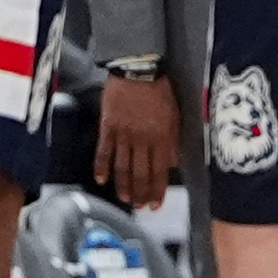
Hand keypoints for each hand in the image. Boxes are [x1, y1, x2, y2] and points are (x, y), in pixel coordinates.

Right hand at [92, 73, 180, 205]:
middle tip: (141, 207)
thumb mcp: (175, 116)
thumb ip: (173, 142)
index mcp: (161, 138)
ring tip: (126, 200)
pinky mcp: (107, 128)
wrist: (138, 70)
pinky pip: (103, 152)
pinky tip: (102, 180)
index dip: (157, 190)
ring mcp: (123, 135)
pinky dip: (102, 168)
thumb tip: (172, 164)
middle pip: (140, 173)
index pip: (160, 171)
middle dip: (141, 193)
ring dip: (124, 186)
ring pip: (122, 167)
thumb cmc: (160, 91)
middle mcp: (142, 140)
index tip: (156, 205)